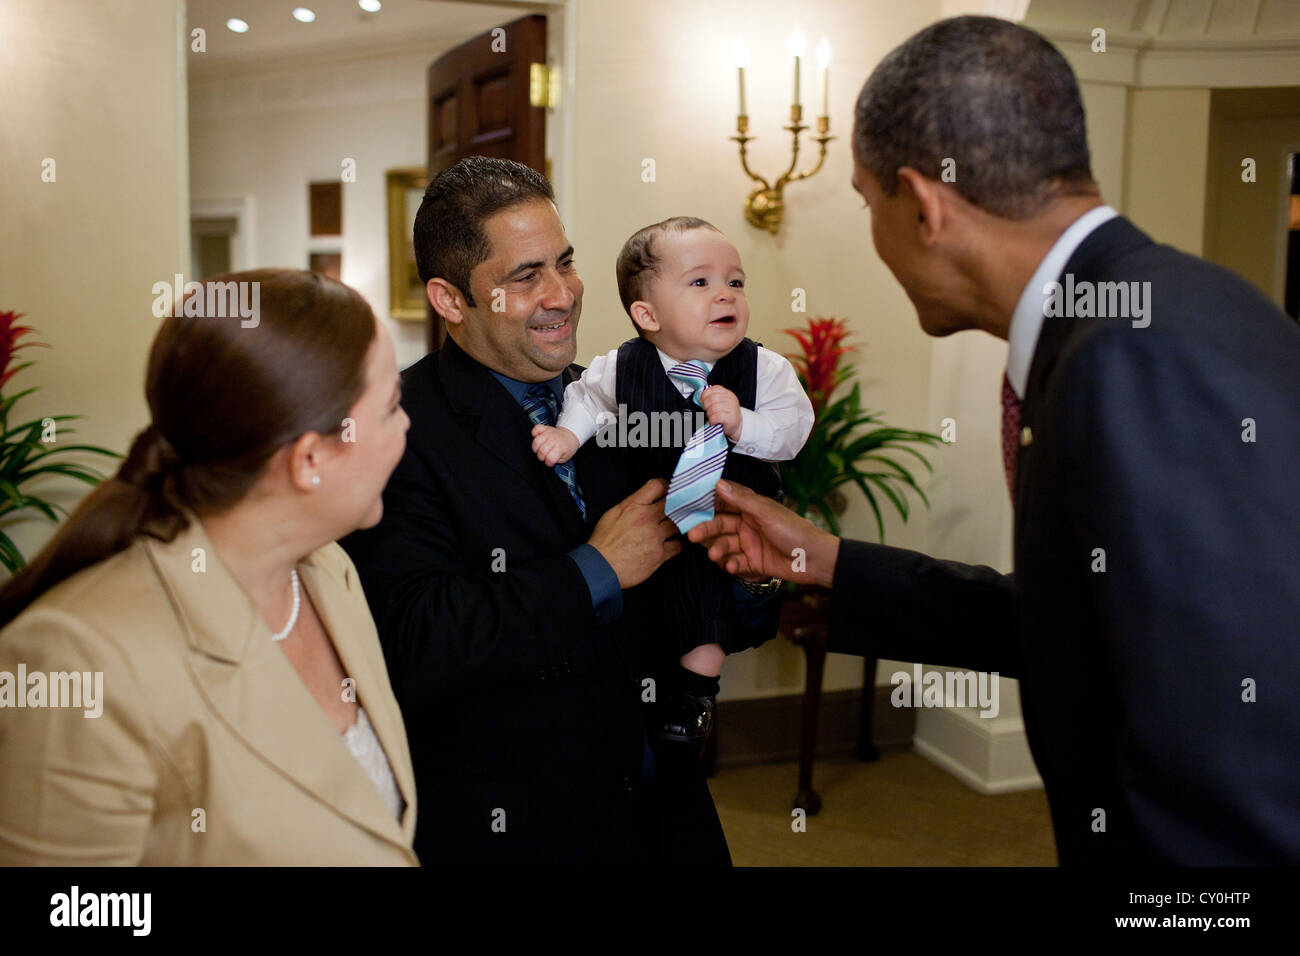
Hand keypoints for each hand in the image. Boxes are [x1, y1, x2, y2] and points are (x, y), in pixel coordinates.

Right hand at [531, 424, 580, 465]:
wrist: (571, 435)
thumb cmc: (568, 446)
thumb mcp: (565, 457)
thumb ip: (556, 460)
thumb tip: (547, 461)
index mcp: (560, 448)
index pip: (550, 458)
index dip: (548, 463)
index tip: (550, 462)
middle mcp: (554, 440)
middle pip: (541, 451)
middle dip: (541, 457)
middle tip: (545, 456)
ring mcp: (549, 433)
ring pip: (536, 441)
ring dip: (536, 448)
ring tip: (540, 449)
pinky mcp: (545, 428)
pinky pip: (536, 429)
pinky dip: (534, 433)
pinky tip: (537, 438)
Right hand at [588, 478, 682, 588]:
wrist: (600, 567)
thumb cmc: (603, 542)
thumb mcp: (612, 514)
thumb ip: (631, 504)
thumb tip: (644, 499)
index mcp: (633, 506)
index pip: (657, 485)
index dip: (665, 487)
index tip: (667, 492)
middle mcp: (646, 518)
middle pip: (673, 504)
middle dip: (674, 507)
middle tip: (673, 511)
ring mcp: (655, 536)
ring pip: (678, 524)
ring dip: (676, 526)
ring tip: (670, 529)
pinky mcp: (660, 554)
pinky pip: (678, 545)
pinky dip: (675, 545)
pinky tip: (670, 545)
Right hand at [687, 479, 839, 587]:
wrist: (814, 559)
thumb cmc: (794, 530)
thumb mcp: (766, 512)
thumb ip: (741, 499)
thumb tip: (718, 483)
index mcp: (751, 508)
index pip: (724, 503)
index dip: (706, 505)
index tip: (688, 507)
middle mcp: (748, 524)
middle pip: (720, 526)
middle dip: (707, 530)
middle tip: (693, 536)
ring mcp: (750, 544)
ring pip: (725, 545)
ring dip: (718, 550)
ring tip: (714, 556)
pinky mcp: (753, 563)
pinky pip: (735, 563)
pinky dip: (731, 565)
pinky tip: (733, 566)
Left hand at [701, 385, 741, 442]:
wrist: (736, 426)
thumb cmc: (726, 414)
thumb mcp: (720, 403)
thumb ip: (712, 398)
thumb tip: (700, 398)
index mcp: (727, 393)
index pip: (714, 389)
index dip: (705, 394)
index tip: (702, 401)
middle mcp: (731, 399)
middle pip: (713, 398)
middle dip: (706, 405)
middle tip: (706, 410)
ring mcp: (732, 408)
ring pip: (714, 408)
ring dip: (709, 413)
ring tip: (710, 417)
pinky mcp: (731, 418)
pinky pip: (717, 417)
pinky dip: (712, 420)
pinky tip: (712, 422)